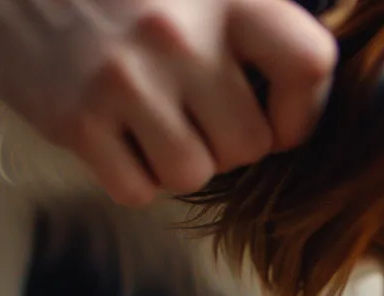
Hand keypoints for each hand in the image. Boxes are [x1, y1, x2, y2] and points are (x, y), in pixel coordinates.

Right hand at [0, 0, 336, 206]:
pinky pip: (137, 189)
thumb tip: (307, 74)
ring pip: (194, 173)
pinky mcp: (74, 119)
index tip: (281, 115)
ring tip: (154, 122)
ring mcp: (123, 80)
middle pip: (250, 142)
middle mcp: (179, 35)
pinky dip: (133, 176)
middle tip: (200, 116)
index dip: (305, 107)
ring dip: (180, 160)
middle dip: (230, 142)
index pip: (309, 64)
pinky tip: (116, 136)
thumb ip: (247, 13)